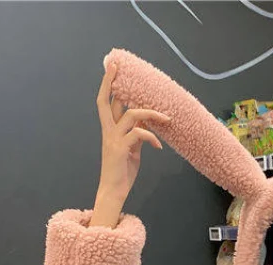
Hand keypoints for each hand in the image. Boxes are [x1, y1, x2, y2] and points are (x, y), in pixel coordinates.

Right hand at [96, 61, 170, 200]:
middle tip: (118, 66)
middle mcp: (108, 132)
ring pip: (131, 114)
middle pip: (107, 101)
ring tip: (166, 118)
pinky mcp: (121, 149)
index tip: (113, 69)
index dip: (108, 86)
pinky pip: (140, 134)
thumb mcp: (132, 150)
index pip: (106, 103)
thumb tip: (145, 123)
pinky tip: (159, 147)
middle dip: (112, 82)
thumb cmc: (122, 172)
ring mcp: (113, 139)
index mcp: (109, 130)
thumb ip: (136, 135)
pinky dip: (152, 137)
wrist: (114, 191)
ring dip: (151, 113)